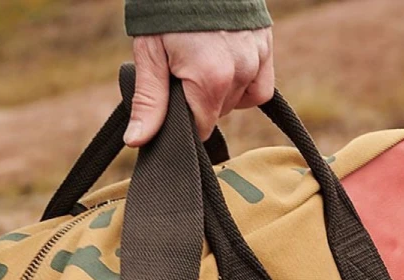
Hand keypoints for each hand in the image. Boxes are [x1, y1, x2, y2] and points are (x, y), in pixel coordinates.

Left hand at [124, 29, 274, 145]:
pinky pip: (259, 88)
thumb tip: (137, 141)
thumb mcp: (150, 53)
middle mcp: (239, 72)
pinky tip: (228, 70)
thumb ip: (149, 101)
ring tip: (202, 61)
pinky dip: (244, 87)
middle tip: (183, 70)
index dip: (184, 120)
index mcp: (210, 79)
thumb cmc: (167, 9)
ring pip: (236, 102)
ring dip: (220, 92)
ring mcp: (256, 59)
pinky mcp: (266, 48)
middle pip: (217, 114)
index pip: (200, 128)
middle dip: (198, 102)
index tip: (173, 99)